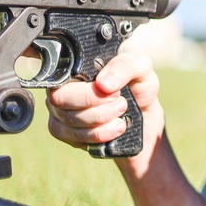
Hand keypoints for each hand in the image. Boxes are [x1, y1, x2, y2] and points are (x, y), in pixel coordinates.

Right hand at [46, 52, 162, 155]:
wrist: (146, 109)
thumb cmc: (138, 81)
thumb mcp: (139, 66)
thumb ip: (124, 66)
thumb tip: (102, 84)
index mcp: (75, 68)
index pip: (59, 79)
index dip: (85, 91)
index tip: (114, 93)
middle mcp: (63, 90)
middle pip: (60, 102)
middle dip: (95, 107)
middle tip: (121, 103)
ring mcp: (63, 113)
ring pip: (66, 123)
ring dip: (100, 122)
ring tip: (122, 114)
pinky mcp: (70, 134)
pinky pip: (74, 139)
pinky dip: (99, 136)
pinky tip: (117, 128)